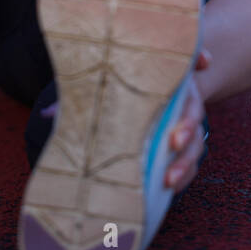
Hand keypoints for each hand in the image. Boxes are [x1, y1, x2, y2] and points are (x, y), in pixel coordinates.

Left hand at [40, 51, 212, 192]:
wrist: (148, 106)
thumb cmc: (124, 94)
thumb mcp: (105, 89)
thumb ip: (84, 98)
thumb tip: (46, 116)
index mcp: (165, 79)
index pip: (187, 66)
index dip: (200, 60)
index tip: (204, 62)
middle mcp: (181, 101)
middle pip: (193, 110)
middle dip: (188, 124)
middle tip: (173, 140)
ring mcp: (186, 126)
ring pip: (196, 141)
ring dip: (186, 160)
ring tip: (169, 180)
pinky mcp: (184, 148)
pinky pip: (190, 163)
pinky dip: (184, 175)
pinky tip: (169, 189)